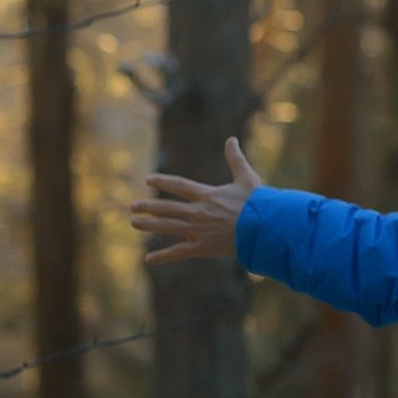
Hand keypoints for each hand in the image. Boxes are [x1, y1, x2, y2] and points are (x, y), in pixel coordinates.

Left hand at [129, 137, 262, 264]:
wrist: (265, 227)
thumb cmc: (259, 202)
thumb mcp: (247, 178)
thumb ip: (236, 159)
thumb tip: (232, 139)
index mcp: (207, 195)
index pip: (179, 185)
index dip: (162, 181)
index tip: (148, 179)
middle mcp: (198, 212)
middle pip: (167, 208)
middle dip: (149, 206)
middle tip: (133, 206)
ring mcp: (198, 230)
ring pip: (167, 227)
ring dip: (149, 225)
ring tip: (134, 223)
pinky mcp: (203, 247)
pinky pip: (178, 252)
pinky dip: (163, 257)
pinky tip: (148, 259)